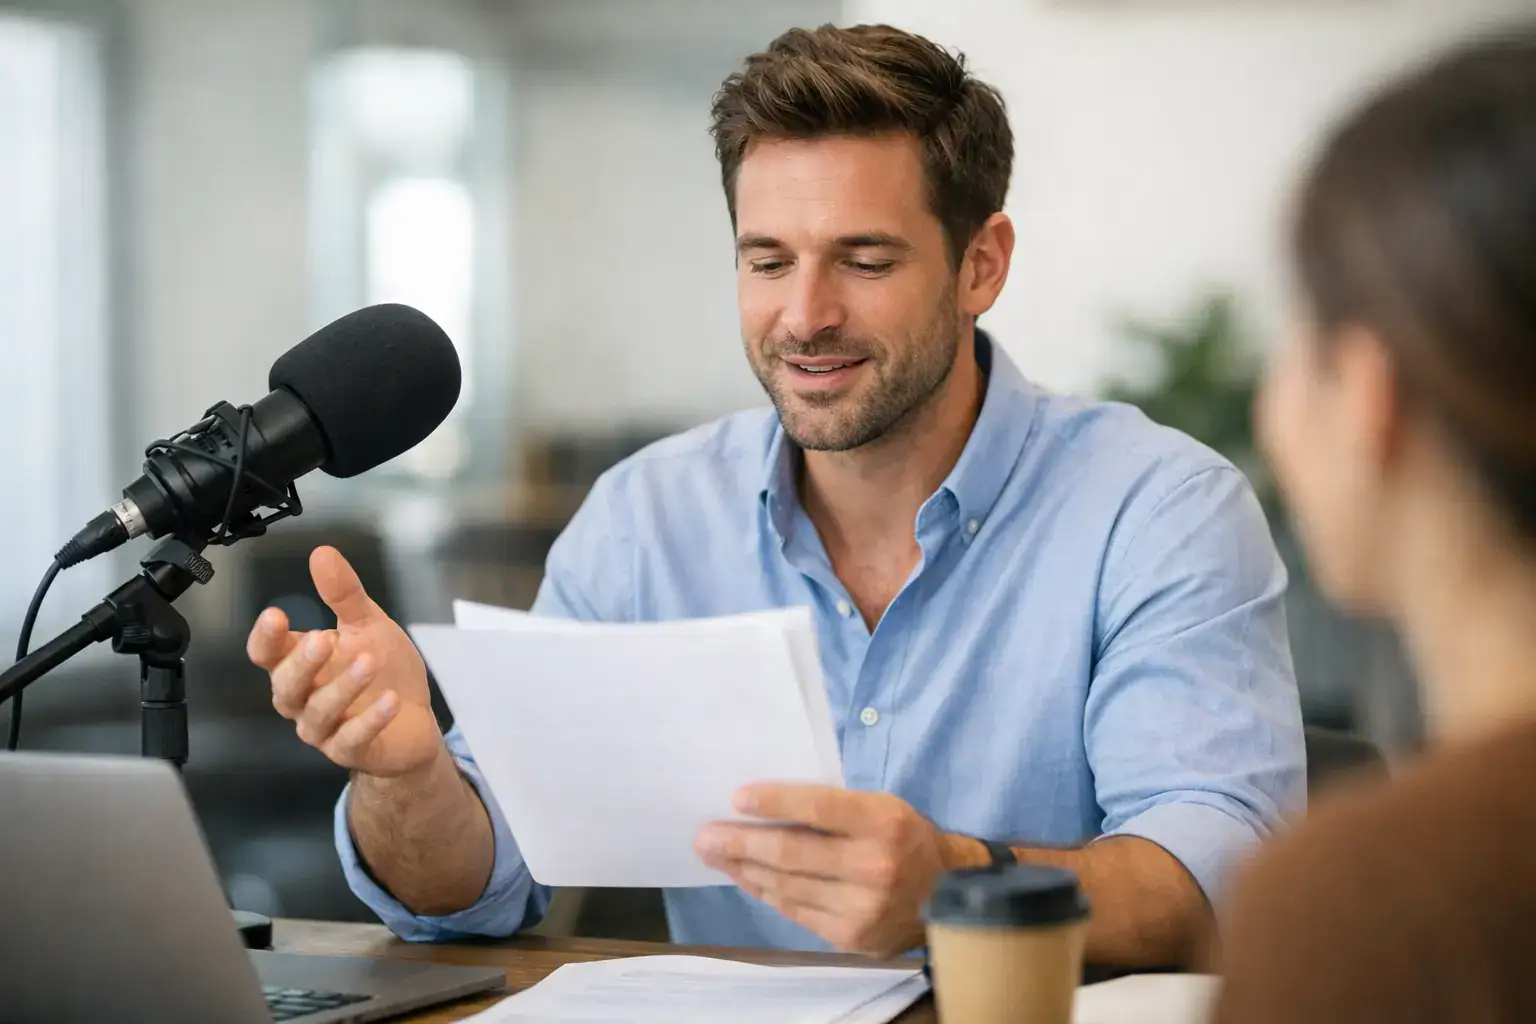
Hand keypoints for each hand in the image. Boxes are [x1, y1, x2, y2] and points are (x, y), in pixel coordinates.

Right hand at [246, 545, 443, 777]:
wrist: (413, 720)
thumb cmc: (383, 670)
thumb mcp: (367, 624)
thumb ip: (344, 594)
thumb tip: (322, 553)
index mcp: (300, 665)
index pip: (267, 654)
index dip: (266, 638)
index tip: (275, 615)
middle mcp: (303, 700)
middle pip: (286, 686)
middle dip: (302, 663)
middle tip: (322, 639)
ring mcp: (325, 730)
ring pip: (318, 713)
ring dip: (342, 687)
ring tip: (369, 662)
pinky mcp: (352, 751)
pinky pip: (353, 740)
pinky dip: (370, 720)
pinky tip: (390, 700)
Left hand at [695, 785, 980, 956]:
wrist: (949, 892)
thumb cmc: (905, 837)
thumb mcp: (881, 806)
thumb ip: (833, 807)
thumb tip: (766, 808)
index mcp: (883, 821)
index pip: (818, 809)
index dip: (774, 803)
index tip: (736, 798)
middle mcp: (873, 866)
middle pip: (792, 854)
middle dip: (740, 844)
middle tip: (704, 836)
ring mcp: (861, 907)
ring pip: (787, 887)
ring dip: (744, 870)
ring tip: (715, 856)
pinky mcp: (851, 936)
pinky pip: (796, 911)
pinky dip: (767, 893)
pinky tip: (746, 878)